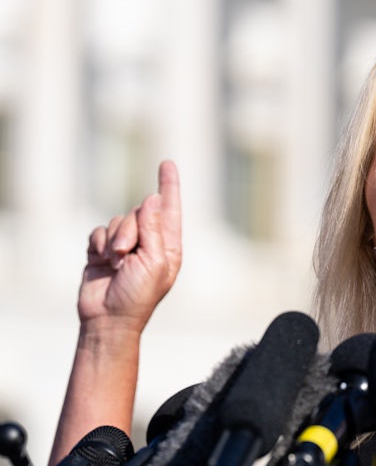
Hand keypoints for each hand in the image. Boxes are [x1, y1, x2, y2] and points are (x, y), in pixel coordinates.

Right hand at [78, 160, 181, 333]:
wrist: (107, 319)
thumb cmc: (137, 296)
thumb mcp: (153, 262)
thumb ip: (154, 229)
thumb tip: (154, 199)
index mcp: (168, 245)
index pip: (170, 209)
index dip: (169, 185)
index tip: (168, 163)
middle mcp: (149, 242)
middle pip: (138, 212)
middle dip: (129, 230)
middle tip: (125, 256)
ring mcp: (125, 245)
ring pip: (117, 220)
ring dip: (113, 241)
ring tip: (115, 265)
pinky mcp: (103, 250)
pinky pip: (98, 232)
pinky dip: (98, 245)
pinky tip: (101, 262)